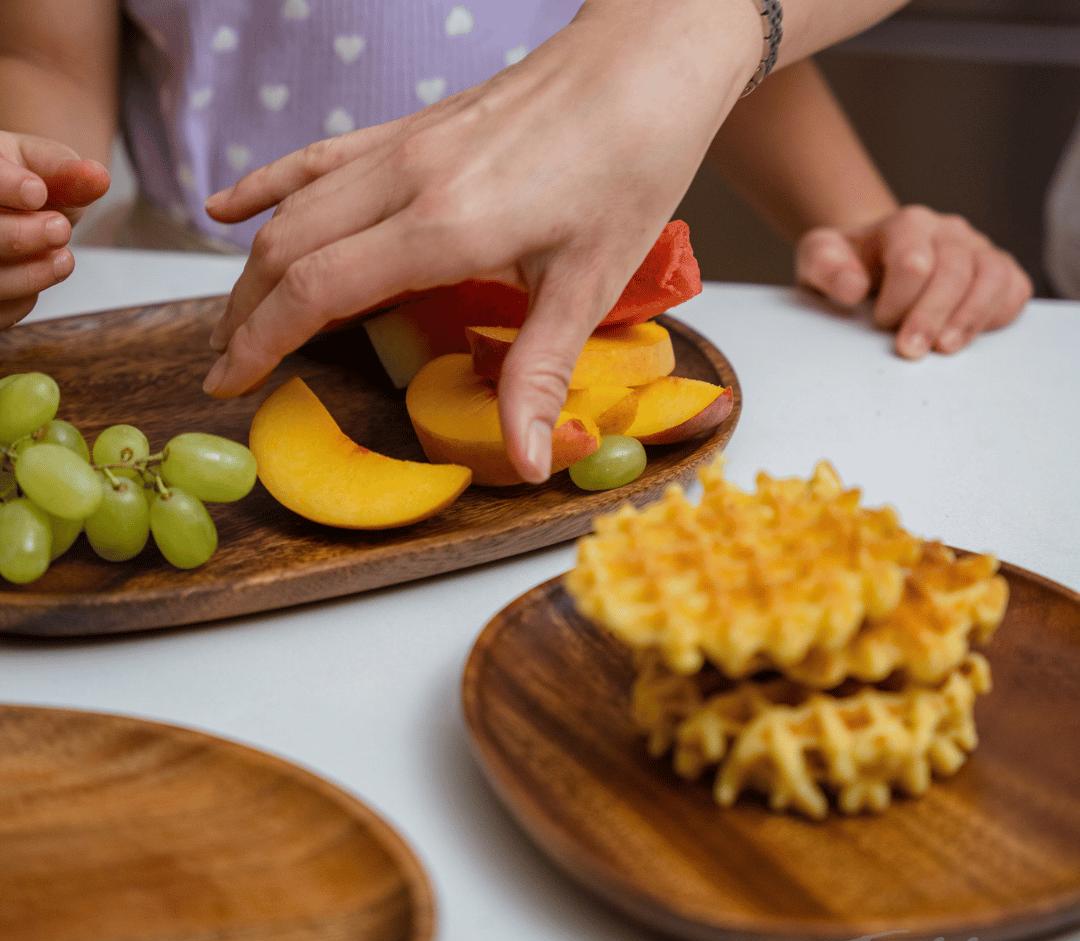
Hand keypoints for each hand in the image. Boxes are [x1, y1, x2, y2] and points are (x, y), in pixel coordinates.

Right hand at [0, 132, 109, 329]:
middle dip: (18, 236)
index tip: (37, 191)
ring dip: (28, 275)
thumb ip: (65, 172)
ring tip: (62, 258)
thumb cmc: (26, 181)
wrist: (20, 207)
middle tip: (59, 228)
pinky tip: (42, 273)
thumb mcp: (44, 167)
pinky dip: (23, 298)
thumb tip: (97, 177)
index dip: (3, 186)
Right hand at [202, 0, 759, 481]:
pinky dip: (267, 187)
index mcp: (443, 227)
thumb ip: (539, 373)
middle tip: (227, 367)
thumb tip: (525, 462)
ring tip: (234, 317)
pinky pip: (318, 159)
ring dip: (252, 265)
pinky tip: (228, 207)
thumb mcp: (589, 284)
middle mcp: (405, 180)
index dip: (262, 341)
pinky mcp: (412, 128)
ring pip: (293, 207)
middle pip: (286, 250)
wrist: (643, 65)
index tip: (230, 381)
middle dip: (245, 315)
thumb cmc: (629, 167)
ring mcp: (402, 146)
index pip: (315, 289)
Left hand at [795, 206, 1032, 358]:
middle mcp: (947, 232)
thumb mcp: (819, 259)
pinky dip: (998, 314)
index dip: (898, 299)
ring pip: (992, 277)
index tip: (879, 322)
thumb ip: (824, 265)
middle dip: (931, 315)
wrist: (873, 259)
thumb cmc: (847, 264)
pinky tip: (969, 336)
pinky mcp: (997, 271)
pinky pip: (1014, 289)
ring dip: (970, 318)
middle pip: (955, 270)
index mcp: (906, 225)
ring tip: (945, 348)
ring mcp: (977, 250)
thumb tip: (853, 286)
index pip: (914, 260)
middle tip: (911, 351)